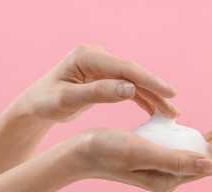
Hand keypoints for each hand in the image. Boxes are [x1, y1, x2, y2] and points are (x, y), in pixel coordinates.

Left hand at [14, 44, 178, 122]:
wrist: (36, 105)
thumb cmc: (46, 101)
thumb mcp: (68, 99)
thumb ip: (99, 92)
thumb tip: (130, 89)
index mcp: (87, 57)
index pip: (125, 68)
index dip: (150, 80)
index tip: (170, 93)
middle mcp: (98, 58)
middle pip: (133, 75)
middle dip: (156, 91)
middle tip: (175, 108)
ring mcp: (102, 67)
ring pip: (134, 83)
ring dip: (152, 97)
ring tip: (170, 113)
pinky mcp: (105, 77)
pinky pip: (127, 88)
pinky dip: (141, 99)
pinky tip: (154, 110)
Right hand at [72, 114, 211, 191]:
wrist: (81, 152)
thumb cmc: (106, 150)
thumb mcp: (140, 153)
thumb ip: (175, 161)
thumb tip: (211, 164)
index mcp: (174, 176)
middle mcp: (176, 172)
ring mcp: (171, 163)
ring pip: (208, 147)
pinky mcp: (164, 151)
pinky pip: (193, 142)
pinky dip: (209, 133)